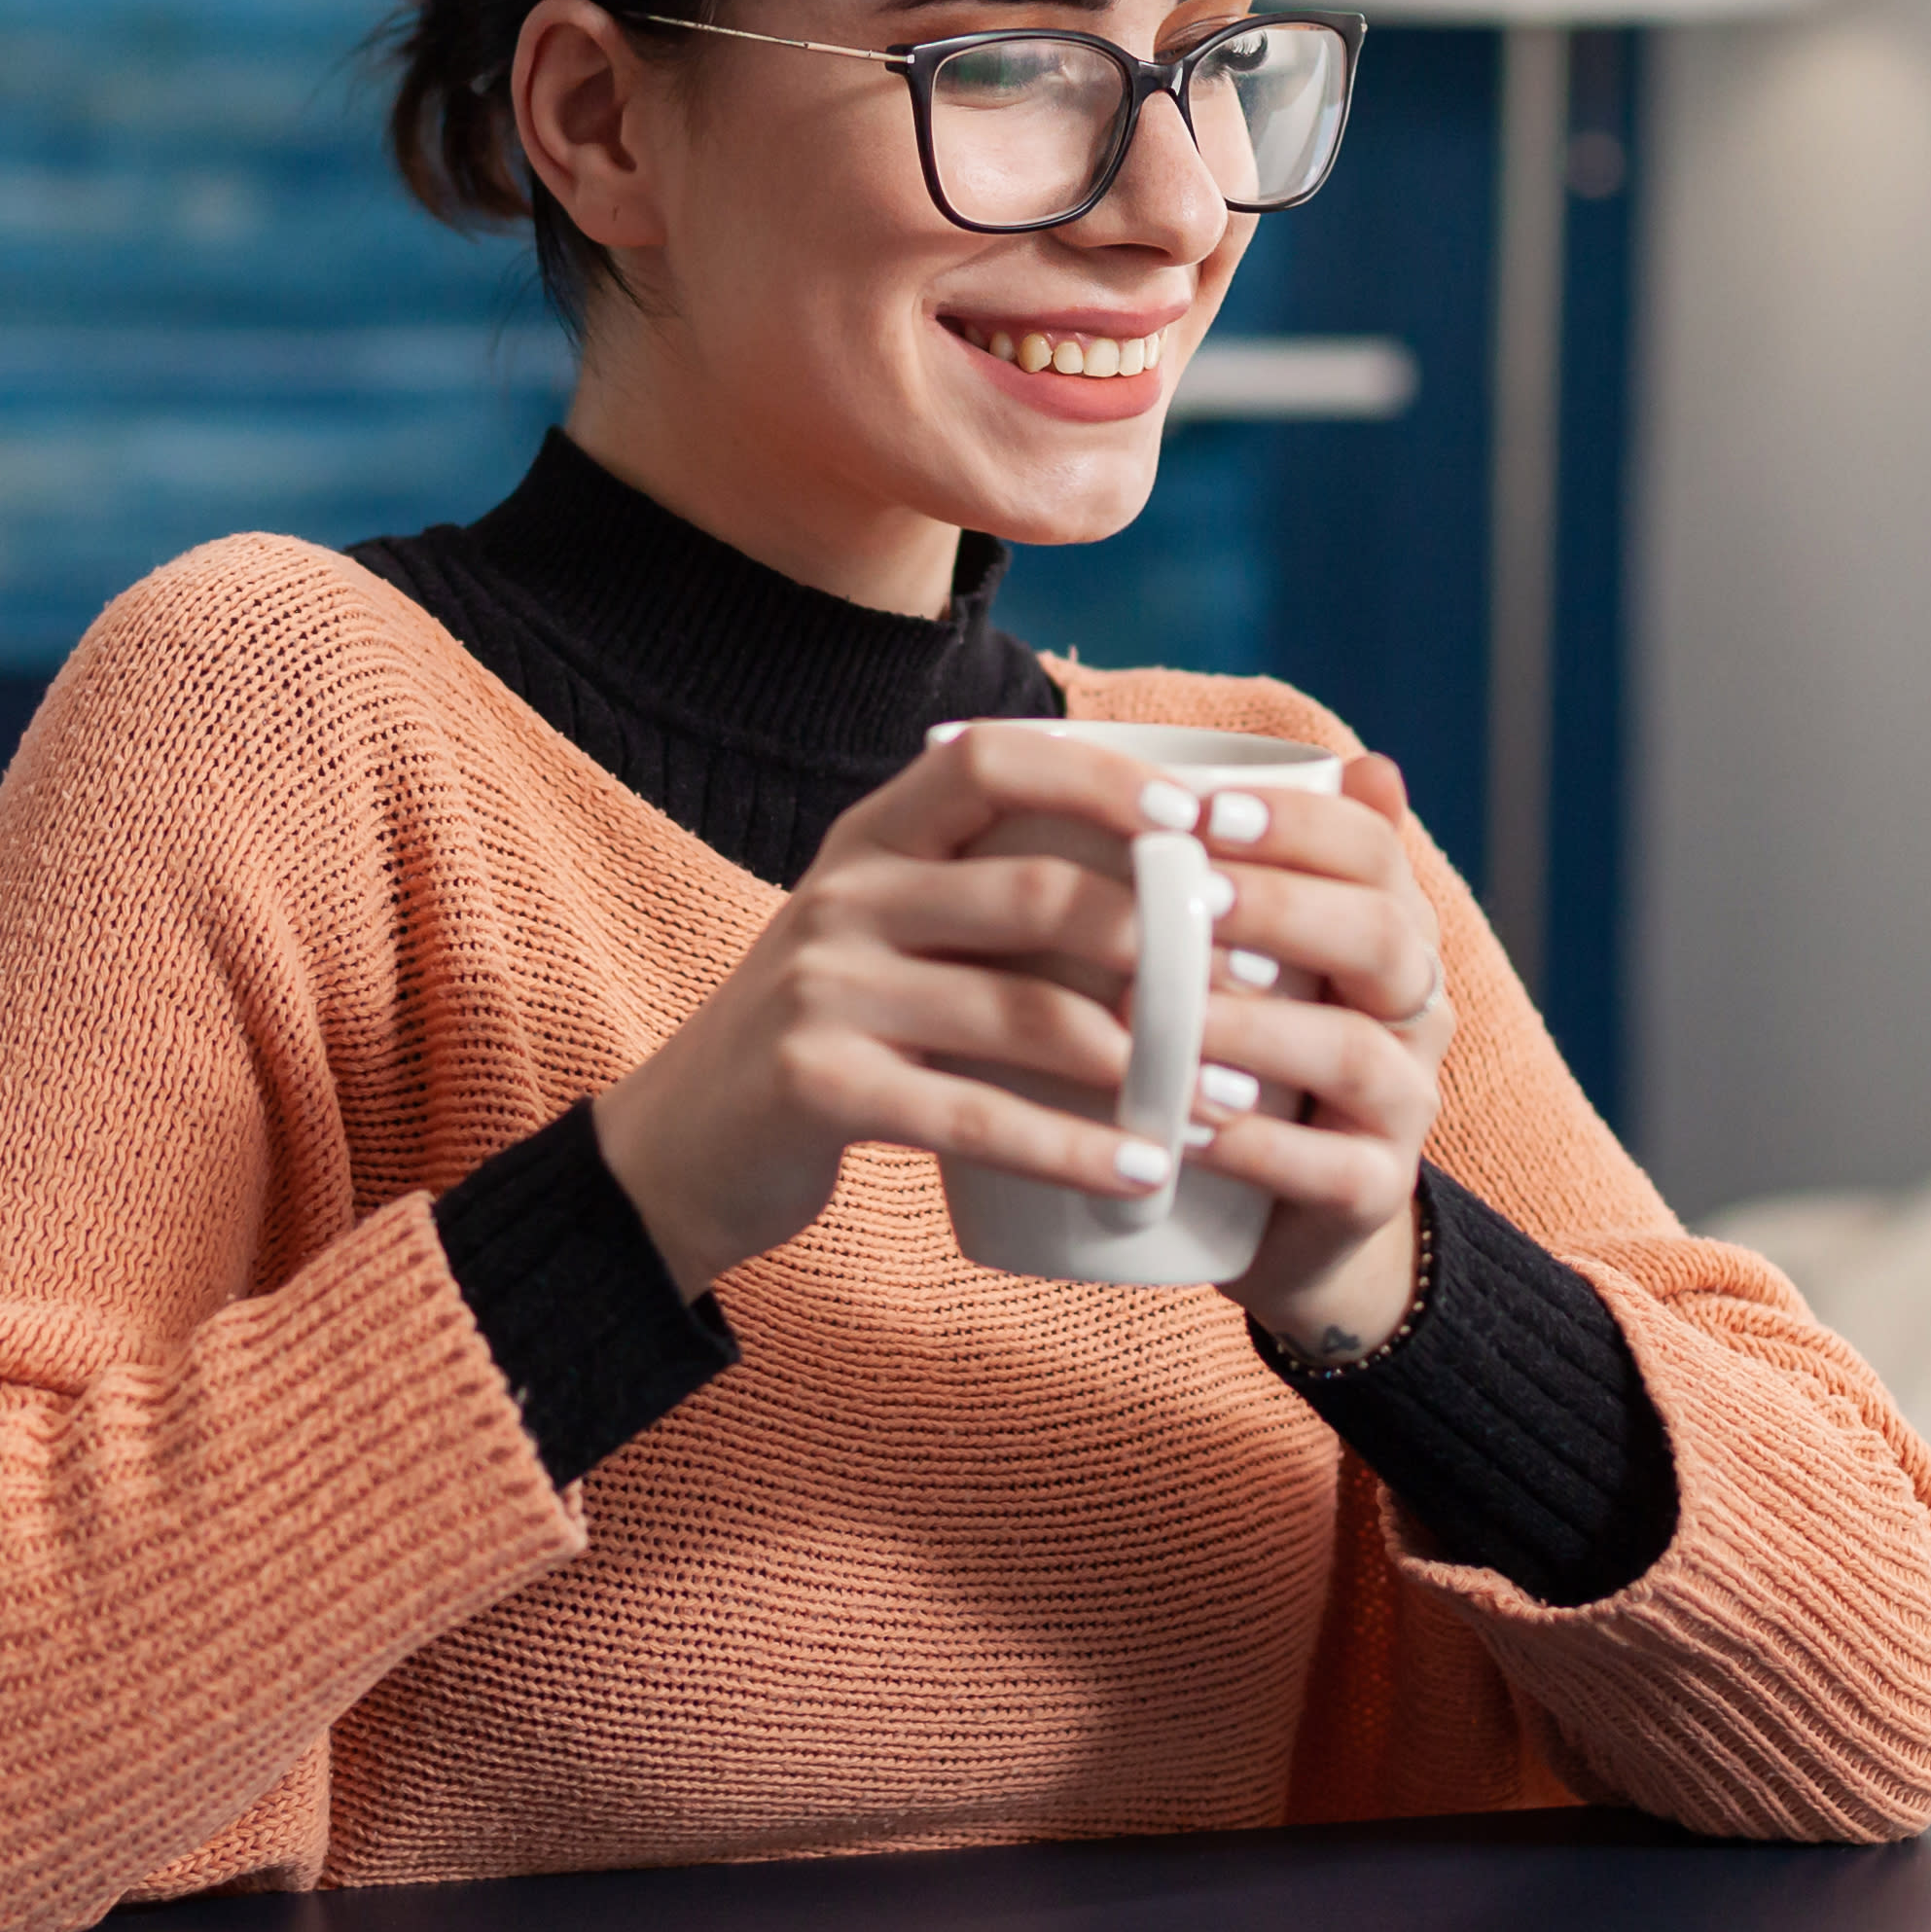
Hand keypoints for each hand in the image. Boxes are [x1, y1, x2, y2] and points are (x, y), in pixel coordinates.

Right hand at [592, 723, 1204, 1297]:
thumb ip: (985, 896)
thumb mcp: (883, 939)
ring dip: (1145, 1061)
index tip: (1201, 823)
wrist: (676, 1151)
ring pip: (1023, 1011)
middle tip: (1255, 994)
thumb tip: (1173, 881)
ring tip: (1229, 1101)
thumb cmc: (826, 1041)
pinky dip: (1074, 1149)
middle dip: (1164, 945)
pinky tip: (1144, 1172)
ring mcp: (822, 989)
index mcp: (868, 838)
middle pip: (1038, 891)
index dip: (1103, 777)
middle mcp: (842, 895)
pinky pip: (976, 1114)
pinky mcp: (816, 1086)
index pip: (992, 759)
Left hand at [1185, 751, 1453, 1360]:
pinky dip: (1258, 1148)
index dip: (1294, 825)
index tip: (1197, 815)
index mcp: (1388, 928)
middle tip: (1182, 898)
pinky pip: (1334, 1171)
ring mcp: (1404, 1104)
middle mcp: (1415, 1008)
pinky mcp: (1374, 1192)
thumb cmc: (1243, 1056)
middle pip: (1381, 936)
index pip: (1370, 851)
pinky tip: (1185, 1128)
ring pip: (1356, 1053)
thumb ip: (1251, 865)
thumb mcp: (1248, 956)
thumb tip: (1328, 763)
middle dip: (1280, 909)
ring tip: (1155, 1014)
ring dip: (1254, 1028)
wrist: (1282, 1219)